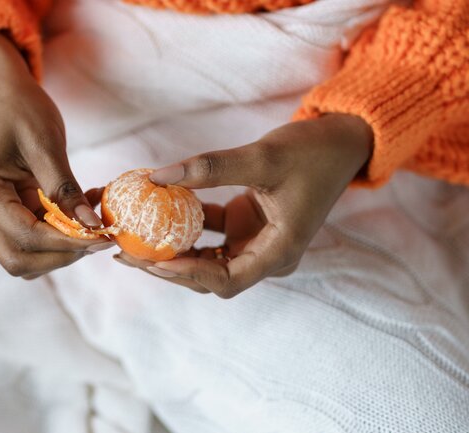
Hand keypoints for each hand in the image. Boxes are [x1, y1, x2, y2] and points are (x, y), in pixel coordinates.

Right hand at [0, 32, 110, 278]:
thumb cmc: (18, 106)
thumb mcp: (45, 143)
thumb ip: (65, 188)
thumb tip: (92, 226)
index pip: (26, 237)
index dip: (69, 243)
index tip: (106, 236)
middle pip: (19, 260)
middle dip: (63, 254)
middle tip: (101, 236)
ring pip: (24, 256)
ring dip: (61, 247)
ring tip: (93, 218)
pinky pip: (29, 237)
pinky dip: (58, 234)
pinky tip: (82, 209)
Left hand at [115, 114, 372, 297]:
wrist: (341, 142)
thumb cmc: (312, 151)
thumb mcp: (262, 157)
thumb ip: (211, 168)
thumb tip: (157, 177)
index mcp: (279, 252)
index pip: (226, 280)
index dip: (186, 274)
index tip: (151, 259)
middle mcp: (266, 255)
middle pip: (209, 276)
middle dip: (168, 267)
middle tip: (126, 253)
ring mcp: (255, 242)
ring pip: (205, 258)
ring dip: (171, 249)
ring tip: (133, 237)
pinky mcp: (246, 225)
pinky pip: (210, 233)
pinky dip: (184, 224)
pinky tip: (157, 209)